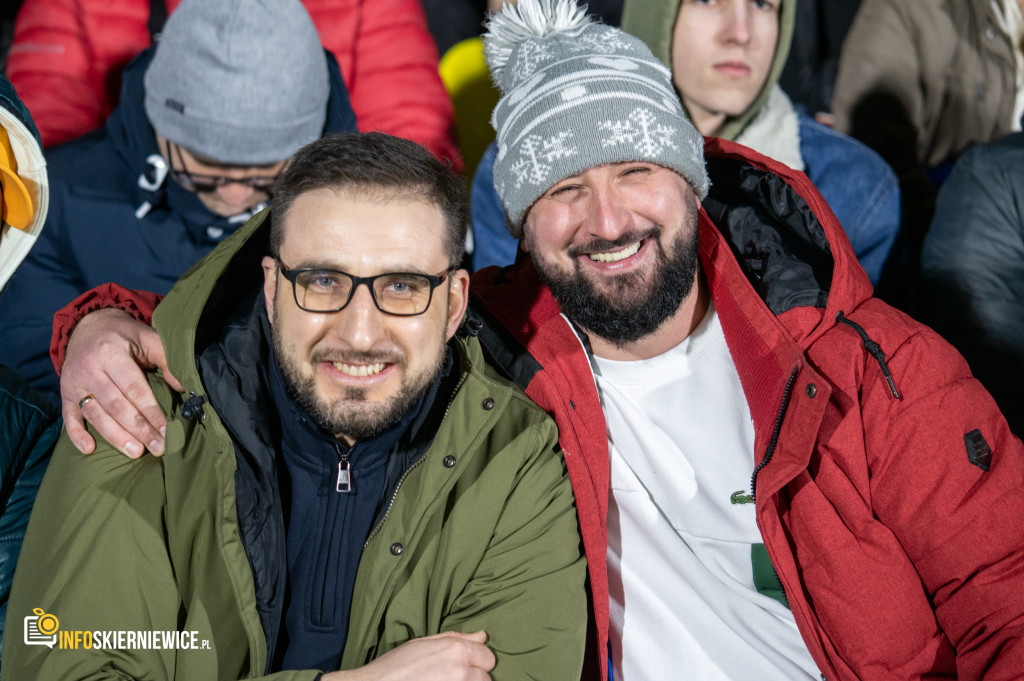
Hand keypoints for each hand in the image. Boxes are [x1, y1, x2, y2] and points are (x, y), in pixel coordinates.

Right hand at [60, 308, 182, 457]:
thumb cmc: (125, 336)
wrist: (88, 326)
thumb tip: (185, 388)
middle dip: (138, 429)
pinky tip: (88, 449)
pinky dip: (76, 434)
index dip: (151, 411)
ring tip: (136, 452)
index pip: (134, 388)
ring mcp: (74, 383)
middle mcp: (89, 368)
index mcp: (111, 352)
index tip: (167, 430)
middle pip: (116, 405)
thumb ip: (166, 359)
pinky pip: (69, 416)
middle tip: (158, 447)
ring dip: (115, 436)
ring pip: (95, 414)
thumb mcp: (147, 337)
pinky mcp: (65, 393)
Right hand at [323, 631, 495, 680]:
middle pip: (485, 678)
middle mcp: (461, 669)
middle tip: (450, 678)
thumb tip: (482, 636)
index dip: (477, 662)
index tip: (465, 666)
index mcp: (456, 649)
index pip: (488, 657)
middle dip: (473, 678)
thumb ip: (457, 639)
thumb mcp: (424, 643)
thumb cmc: (394, 666)